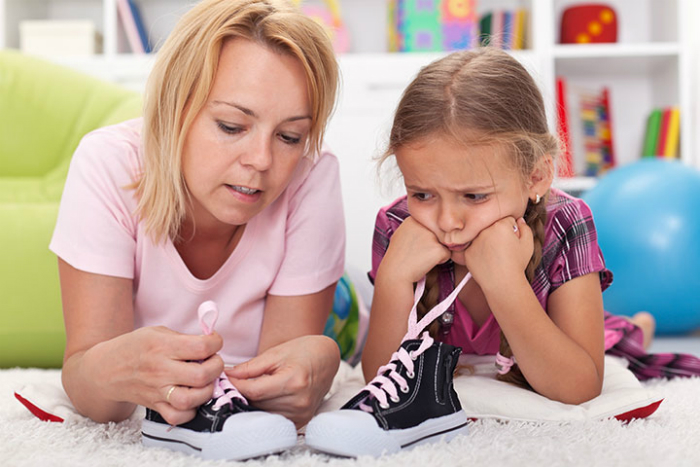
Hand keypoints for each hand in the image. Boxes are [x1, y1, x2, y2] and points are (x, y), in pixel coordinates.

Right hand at [99, 326, 223, 424]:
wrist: (106, 370)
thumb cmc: (135, 347)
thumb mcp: (158, 332)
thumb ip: (184, 338)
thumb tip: (211, 343)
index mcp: (163, 346)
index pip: (201, 347)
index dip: (216, 342)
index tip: (215, 342)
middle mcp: (161, 370)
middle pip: (201, 375)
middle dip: (216, 367)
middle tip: (213, 362)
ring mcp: (157, 391)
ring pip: (191, 399)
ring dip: (206, 391)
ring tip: (205, 381)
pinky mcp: (155, 406)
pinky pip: (178, 417)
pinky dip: (190, 411)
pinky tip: (193, 398)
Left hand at [225, 335, 339, 427]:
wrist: (327, 358)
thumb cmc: (303, 351)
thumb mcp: (276, 353)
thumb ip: (250, 367)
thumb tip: (227, 375)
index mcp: (293, 382)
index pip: (254, 391)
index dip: (235, 386)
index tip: (223, 379)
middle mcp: (299, 401)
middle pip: (257, 404)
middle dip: (240, 394)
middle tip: (229, 384)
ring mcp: (302, 413)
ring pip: (263, 413)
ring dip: (251, 404)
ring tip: (245, 390)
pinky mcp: (302, 420)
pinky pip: (274, 419)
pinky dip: (264, 410)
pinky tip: (260, 399)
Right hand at [381, 216, 450, 283]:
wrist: (394, 274)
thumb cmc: (397, 257)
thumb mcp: (401, 235)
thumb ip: (415, 228)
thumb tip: (428, 227)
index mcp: (413, 219)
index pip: (428, 226)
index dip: (422, 238)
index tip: (412, 245)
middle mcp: (423, 224)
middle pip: (437, 233)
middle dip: (430, 243)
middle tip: (416, 252)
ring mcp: (431, 236)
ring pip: (443, 243)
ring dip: (435, 251)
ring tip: (420, 257)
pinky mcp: (438, 249)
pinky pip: (447, 255)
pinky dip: (439, 261)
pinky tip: (425, 263)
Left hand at [463, 216, 532, 287]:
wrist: (502, 284)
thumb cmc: (517, 264)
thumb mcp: (528, 244)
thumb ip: (525, 228)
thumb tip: (519, 220)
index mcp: (500, 225)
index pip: (506, 219)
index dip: (512, 230)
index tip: (512, 239)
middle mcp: (484, 230)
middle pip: (492, 226)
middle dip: (498, 233)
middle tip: (504, 247)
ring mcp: (474, 241)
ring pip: (482, 235)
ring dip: (487, 240)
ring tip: (495, 255)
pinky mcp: (467, 251)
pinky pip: (473, 246)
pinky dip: (479, 251)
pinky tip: (487, 260)